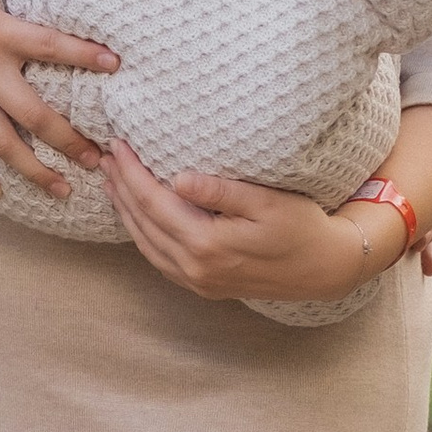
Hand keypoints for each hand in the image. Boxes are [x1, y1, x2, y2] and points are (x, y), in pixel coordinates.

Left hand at [99, 138, 403, 303]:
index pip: (154, 202)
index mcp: (207, 244)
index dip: (132, 173)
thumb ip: (222, 191)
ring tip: (111, 182)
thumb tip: (178, 179)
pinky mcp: (203, 286)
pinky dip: (141, 235)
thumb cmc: (302, 227)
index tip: (118, 146)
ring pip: (146, 244)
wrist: (325, 269)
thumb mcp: (268, 201)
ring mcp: (197, 281)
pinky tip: (137, 217)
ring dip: (126, 212)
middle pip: (143, 223)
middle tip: (105, 157)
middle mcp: (195, 268)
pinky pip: (159, 259)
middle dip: (121, 188)